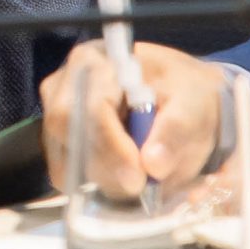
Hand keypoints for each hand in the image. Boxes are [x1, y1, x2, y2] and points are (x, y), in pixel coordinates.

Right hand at [41, 40, 226, 197]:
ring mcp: (56, 111)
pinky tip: (121, 179)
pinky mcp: (58, 139)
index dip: (110, 144)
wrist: (180, 100)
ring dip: (101, 178)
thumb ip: (176, 130)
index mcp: (95, 61)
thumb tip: (153, 165)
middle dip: (103, 167)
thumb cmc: (184, 94)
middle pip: (66, 130)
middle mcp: (65, 83)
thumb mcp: (193, 104)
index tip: (138, 178)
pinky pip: (65, 171)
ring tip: (138, 182)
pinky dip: (94, 184)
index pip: (90, 105)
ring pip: (64, 156)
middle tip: (139, 187)